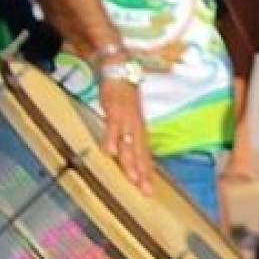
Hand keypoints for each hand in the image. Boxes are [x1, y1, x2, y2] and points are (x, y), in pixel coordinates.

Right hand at [97, 73, 153, 193]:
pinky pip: (113, 126)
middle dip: (143, 172)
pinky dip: (112, 139)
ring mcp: (126, 118)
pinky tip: (110, 152)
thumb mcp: (125, 116)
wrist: (118, 67)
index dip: (146, 171)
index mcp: (138, 128)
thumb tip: (121, 152)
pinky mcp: (114, 109)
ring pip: (129, 143)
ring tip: (133, 178)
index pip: (144, 153)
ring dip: (130, 161)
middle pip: (140, 152)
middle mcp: (135, 125)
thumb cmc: (121, 94)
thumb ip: (124, 133)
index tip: (148, 190)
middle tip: (145, 191)